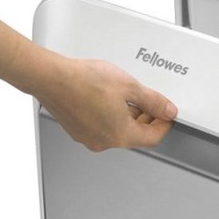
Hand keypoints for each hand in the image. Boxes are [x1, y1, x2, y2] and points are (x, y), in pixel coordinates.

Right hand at [35, 56, 177, 151]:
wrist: (51, 77)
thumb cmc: (83, 81)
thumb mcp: (129, 87)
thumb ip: (153, 101)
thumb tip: (167, 110)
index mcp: (120, 135)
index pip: (153, 138)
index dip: (164, 124)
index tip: (167, 114)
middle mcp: (104, 142)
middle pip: (135, 135)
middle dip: (147, 119)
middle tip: (152, 104)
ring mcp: (88, 138)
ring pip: (118, 131)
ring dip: (129, 117)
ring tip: (130, 97)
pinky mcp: (77, 130)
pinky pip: (102, 127)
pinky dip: (111, 116)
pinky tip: (110, 100)